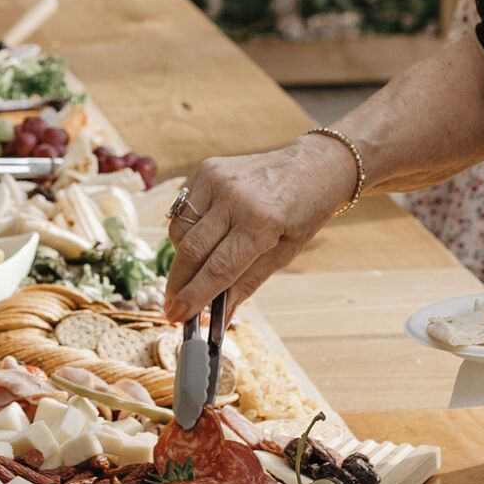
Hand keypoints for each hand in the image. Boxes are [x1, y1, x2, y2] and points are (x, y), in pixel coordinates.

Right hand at [165, 138, 352, 323]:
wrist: (313, 166)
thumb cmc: (303, 213)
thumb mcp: (284, 254)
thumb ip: (246, 283)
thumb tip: (218, 317)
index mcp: (261, 221)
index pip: (218, 269)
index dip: (194, 297)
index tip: (177, 317)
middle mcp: (234, 197)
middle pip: (191, 251)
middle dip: (177, 285)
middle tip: (171, 307)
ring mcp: (216, 179)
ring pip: (179, 231)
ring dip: (182, 259)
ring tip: (193, 273)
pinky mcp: (206, 169)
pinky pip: (182, 210)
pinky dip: (185, 231)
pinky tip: (200, 241)